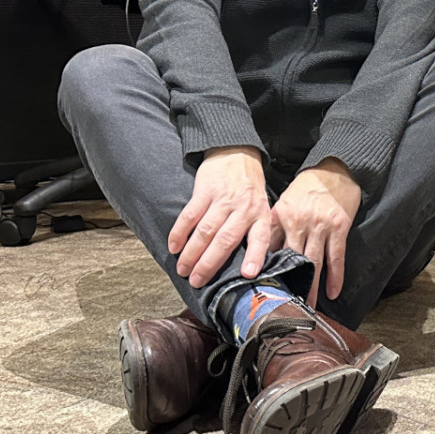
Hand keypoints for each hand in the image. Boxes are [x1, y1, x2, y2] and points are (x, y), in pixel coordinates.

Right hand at [169, 146, 276, 288]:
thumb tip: (248, 264)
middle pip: (224, 241)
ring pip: (205, 231)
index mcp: (259, 215)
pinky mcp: (205, 191)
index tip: (247, 275)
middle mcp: (243, 208)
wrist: (236, 152)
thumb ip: (255, 230)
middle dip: (209, 264)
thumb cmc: (249, 187)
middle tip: (196, 281)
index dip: (254, 257)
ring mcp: (223, 199)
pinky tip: (173, 246)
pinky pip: (190, 215)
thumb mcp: (261, 206)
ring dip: (191, 253)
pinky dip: (179, 232)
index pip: (260, 238)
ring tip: (182, 269)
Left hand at [273, 159, 361, 307]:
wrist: (335, 169)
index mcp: (280, 216)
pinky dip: (335, 276)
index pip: (269, 248)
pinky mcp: (339, 227)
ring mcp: (320, 225)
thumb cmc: (306, 189)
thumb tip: (262, 255)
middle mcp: (298, 222)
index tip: (262, 290)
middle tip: (283, 306)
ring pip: (314, 263)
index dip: (266, 270)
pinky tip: (333, 291)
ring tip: (307, 306)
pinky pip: (336, 257)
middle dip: (288, 284)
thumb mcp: (283, 203)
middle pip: (291, 260)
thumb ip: (274, 227)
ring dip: (311, 287)